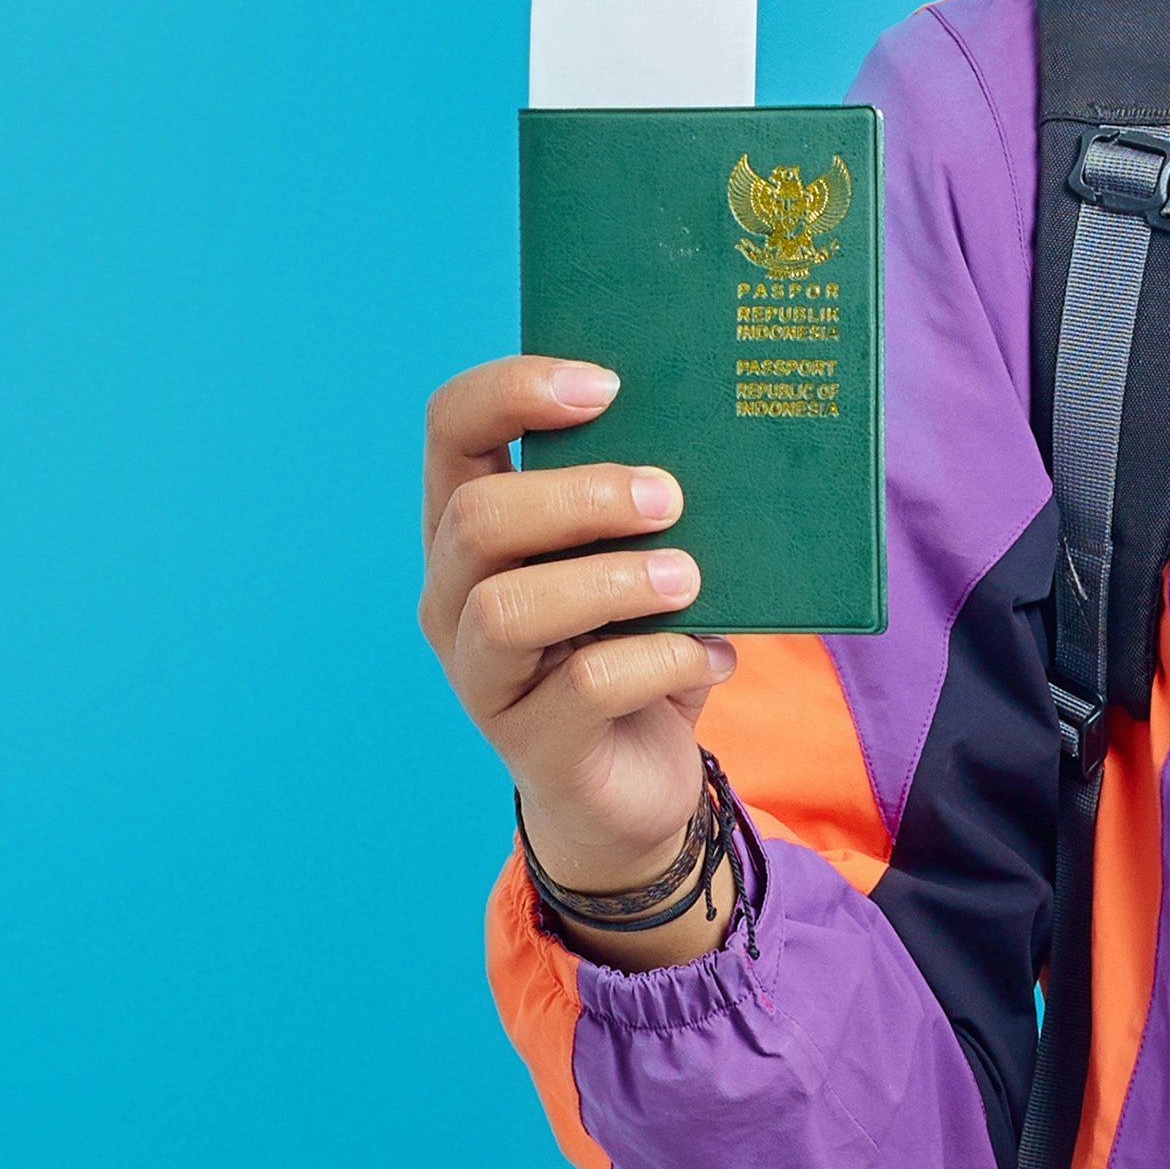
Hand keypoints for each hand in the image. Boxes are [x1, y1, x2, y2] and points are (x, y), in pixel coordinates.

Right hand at [420, 355, 734, 944]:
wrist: (635, 783)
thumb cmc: (634, 644)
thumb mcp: (633, 561)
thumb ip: (644, 503)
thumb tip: (719, 430)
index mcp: (471, 528)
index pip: (450, 428)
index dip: (513, 391)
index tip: (607, 385)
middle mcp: (454, 597)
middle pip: (478, 519)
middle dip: (581, 496)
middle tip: (670, 498)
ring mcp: (481, 678)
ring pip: (508, 609)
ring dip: (611, 581)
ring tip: (689, 579)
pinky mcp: (531, 747)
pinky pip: (583, 689)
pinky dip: (662, 661)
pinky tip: (714, 654)